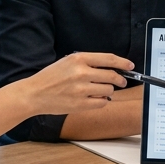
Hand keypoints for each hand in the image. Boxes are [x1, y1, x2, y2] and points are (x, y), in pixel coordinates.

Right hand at [9, 52, 131, 115]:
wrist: (34, 94)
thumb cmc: (50, 77)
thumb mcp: (67, 62)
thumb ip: (88, 63)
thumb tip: (111, 67)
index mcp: (78, 59)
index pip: (109, 59)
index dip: (123, 62)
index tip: (130, 65)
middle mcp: (81, 73)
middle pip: (113, 76)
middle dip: (120, 79)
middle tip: (121, 81)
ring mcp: (82, 90)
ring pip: (109, 90)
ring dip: (108, 90)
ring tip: (99, 90)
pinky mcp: (81, 104)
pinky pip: (102, 102)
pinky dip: (102, 100)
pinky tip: (95, 98)